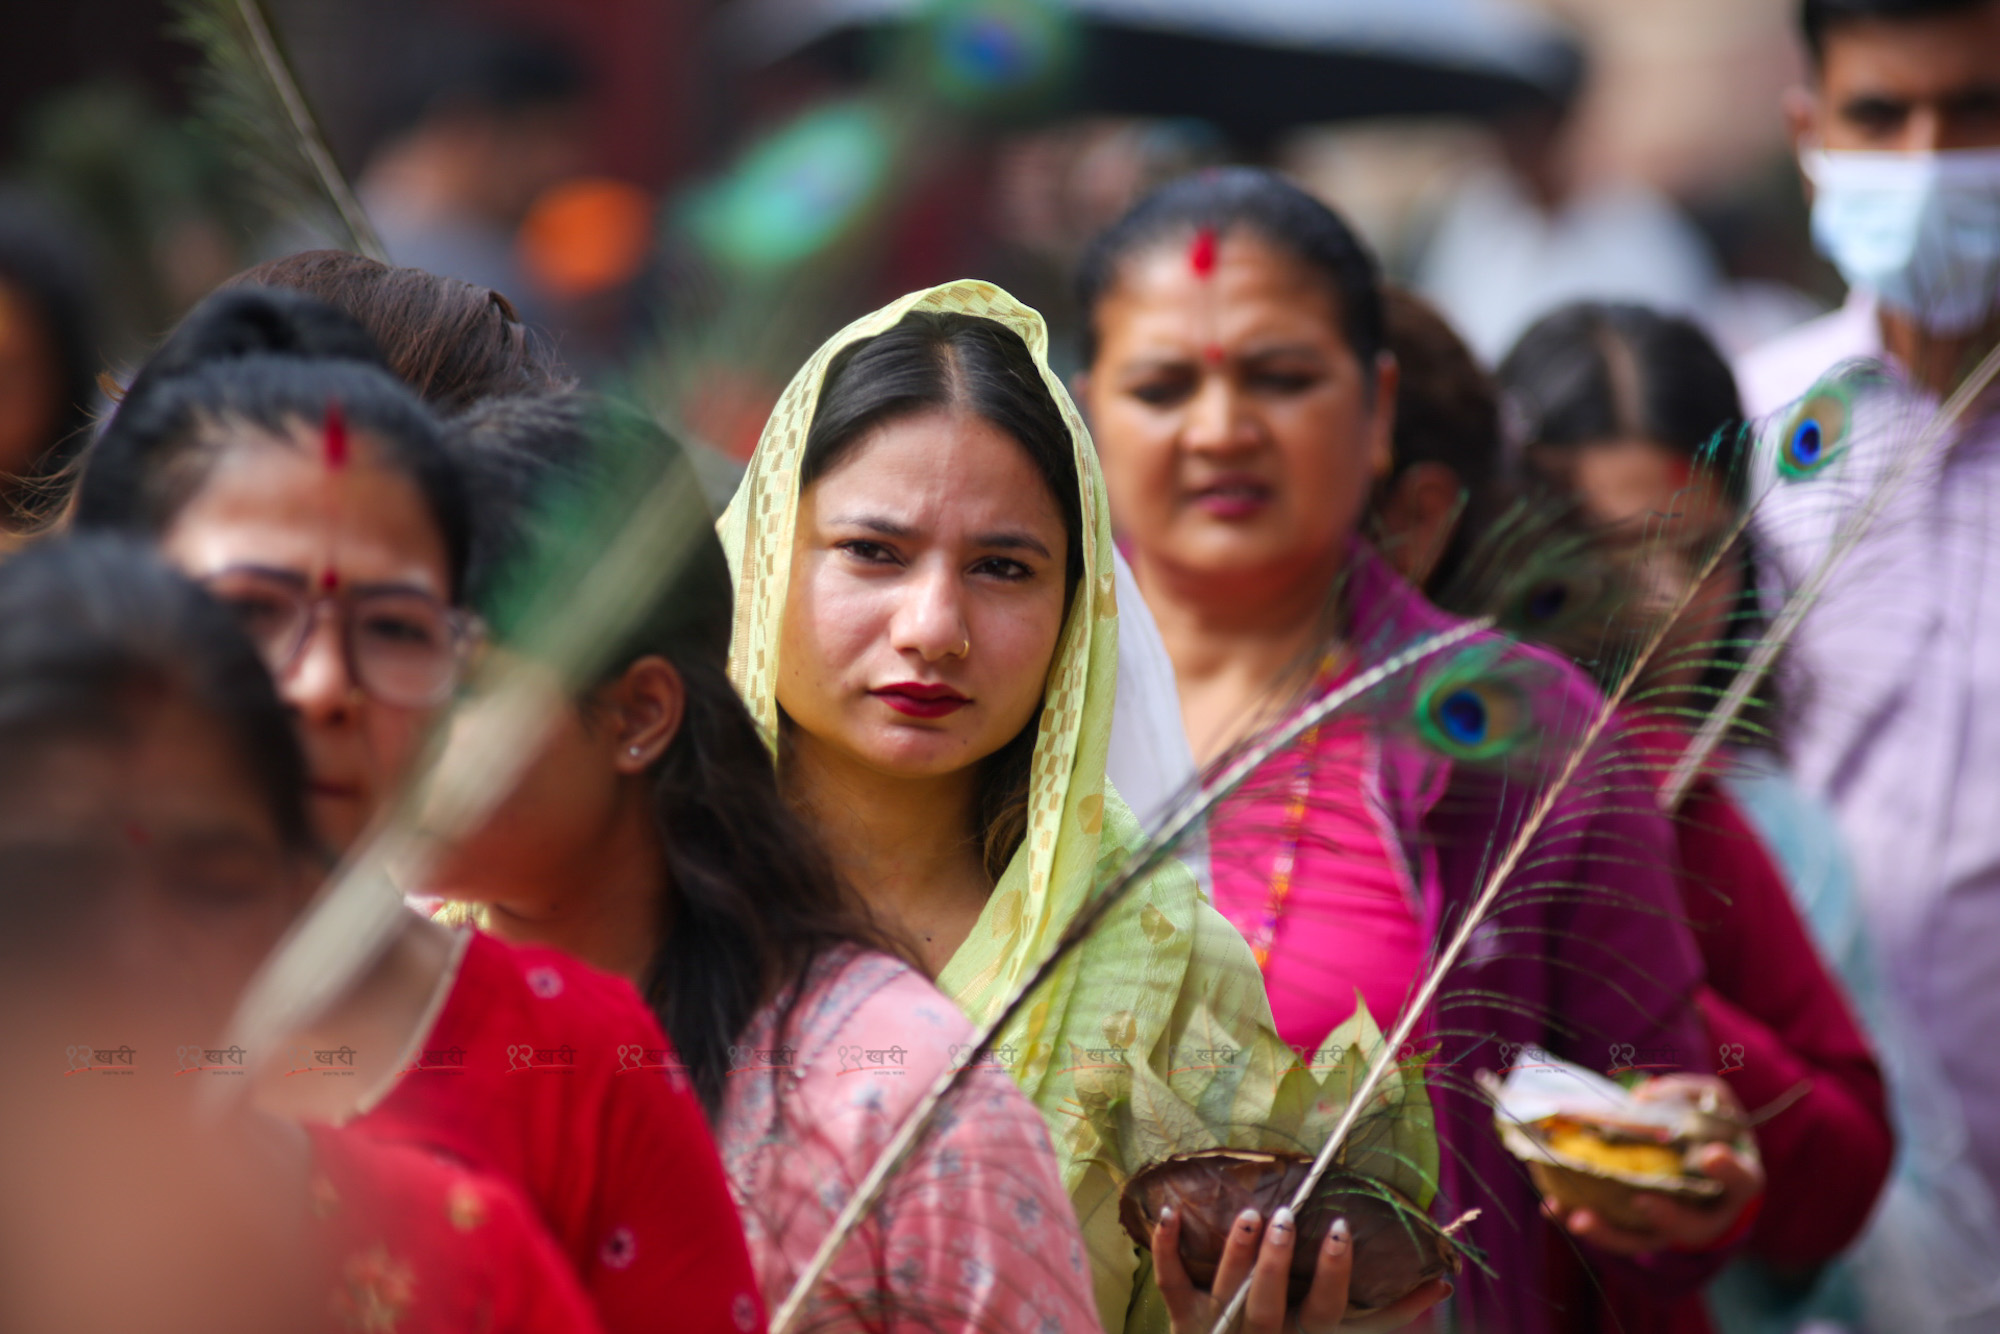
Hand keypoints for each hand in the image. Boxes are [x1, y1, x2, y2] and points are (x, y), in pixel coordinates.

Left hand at [1155, 1205, 1450, 1333]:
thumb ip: (1390, 1312)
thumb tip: (1442, 1282)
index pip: (1325, 1311)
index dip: (1334, 1274)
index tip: (1342, 1228)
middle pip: (1268, 1307)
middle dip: (1276, 1264)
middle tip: (1287, 1217)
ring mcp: (1218, 1328)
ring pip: (1223, 1294)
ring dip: (1235, 1253)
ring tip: (1250, 1213)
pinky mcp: (1183, 1317)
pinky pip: (1169, 1282)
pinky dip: (1164, 1247)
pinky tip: (1168, 1210)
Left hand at [1544, 1075, 1763, 1256]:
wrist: (1707, 1168)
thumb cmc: (1709, 1128)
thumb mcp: (1710, 1102)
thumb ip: (1684, 1093)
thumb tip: (1641, 1097)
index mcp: (1737, 1181)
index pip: (1742, 1180)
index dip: (1729, 1170)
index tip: (1710, 1156)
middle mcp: (1710, 1214)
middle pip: (1692, 1226)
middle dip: (1667, 1216)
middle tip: (1643, 1200)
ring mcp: (1675, 1228)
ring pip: (1646, 1240)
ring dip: (1611, 1233)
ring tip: (1578, 1218)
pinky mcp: (1644, 1232)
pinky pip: (1616, 1234)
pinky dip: (1587, 1223)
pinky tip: (1554, 1207)